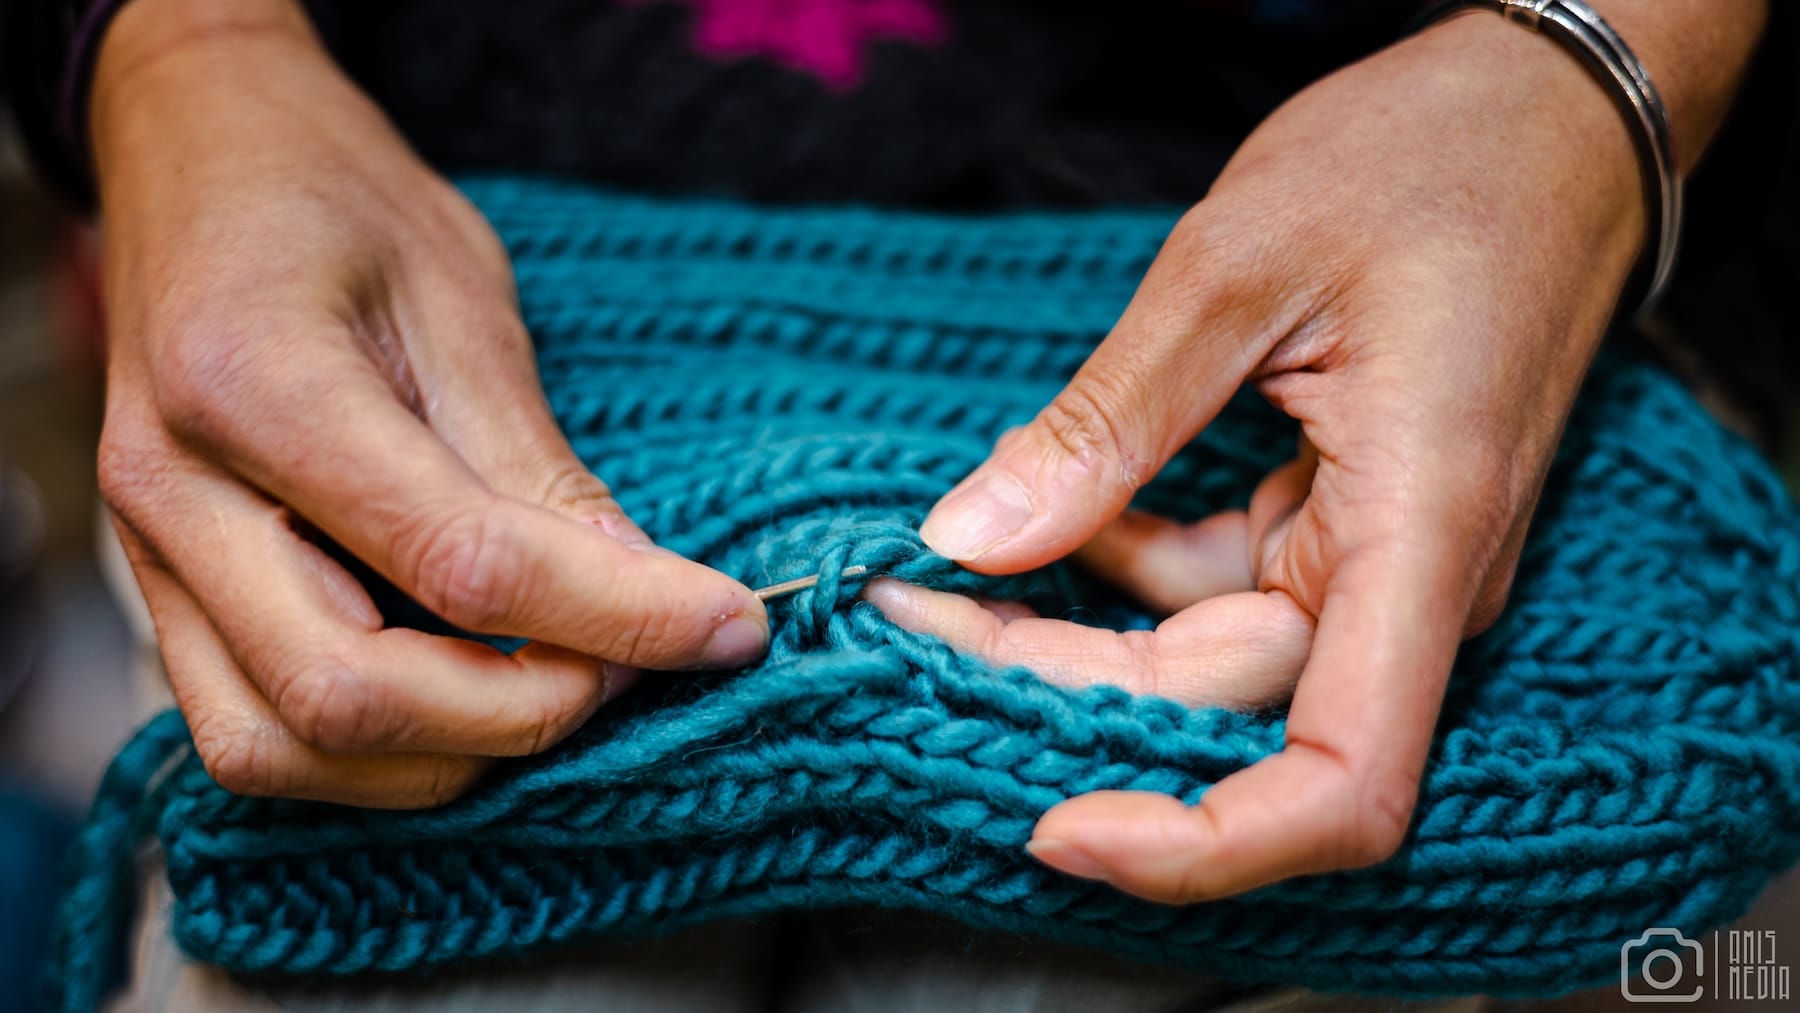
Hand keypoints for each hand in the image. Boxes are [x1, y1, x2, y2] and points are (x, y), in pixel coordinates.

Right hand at [89, 0, 767, 807]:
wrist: (205, 158)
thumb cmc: (338, 209)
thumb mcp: (467, 310)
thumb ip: (542, 474)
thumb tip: (655, 607)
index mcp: (252, 381)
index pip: (457, 559)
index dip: (614, 617)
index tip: (726, 627)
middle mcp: (172, 492)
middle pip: (344, 694)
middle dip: (520, 715)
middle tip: (631, 671)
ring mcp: (149, 557)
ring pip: (281, 749)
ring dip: (445, 755)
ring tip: (558, 686)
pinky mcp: (164, 596)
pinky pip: (257, 734)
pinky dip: (379, 751)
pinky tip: (469, 698)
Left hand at [869, 8, 1758, 902]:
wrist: (1545, 115)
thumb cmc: (1433, 159)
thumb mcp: (1240, 267)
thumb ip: (1111, 421)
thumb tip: (972, 538)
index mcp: (1422, 530)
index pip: (1343, 780)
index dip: (1202, 843)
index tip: (1056, 828)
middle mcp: (1411, 576)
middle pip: (1221, 703)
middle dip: (1059, 675)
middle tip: (915, 603)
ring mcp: (1377, 556)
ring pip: (1202, 651)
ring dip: (1072, 620)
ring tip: (946, 553)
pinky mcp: (1340, 524)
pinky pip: (1214, 586)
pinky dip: (1122, 559)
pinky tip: (1054, 496)